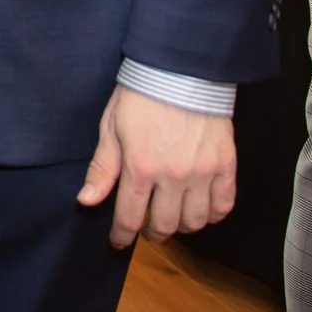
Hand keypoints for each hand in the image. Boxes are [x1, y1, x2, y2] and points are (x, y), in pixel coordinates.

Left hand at [76, 85, 236, 245]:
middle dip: (151, 232)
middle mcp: (173, 176)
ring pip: (195, 221)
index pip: (129, 216)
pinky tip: (200, 208)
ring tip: (172, 216)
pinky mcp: (226, 166)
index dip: (121, 235)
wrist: (180, 71)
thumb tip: (86, 201)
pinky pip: (223, 205)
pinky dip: (212, 214)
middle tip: (145, 226)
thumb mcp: (111, 128)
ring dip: (181, 226)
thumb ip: (102, 168)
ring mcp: (203, 173)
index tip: (118, 241)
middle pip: (164, 225)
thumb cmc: (140, 96)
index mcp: (141, 167)